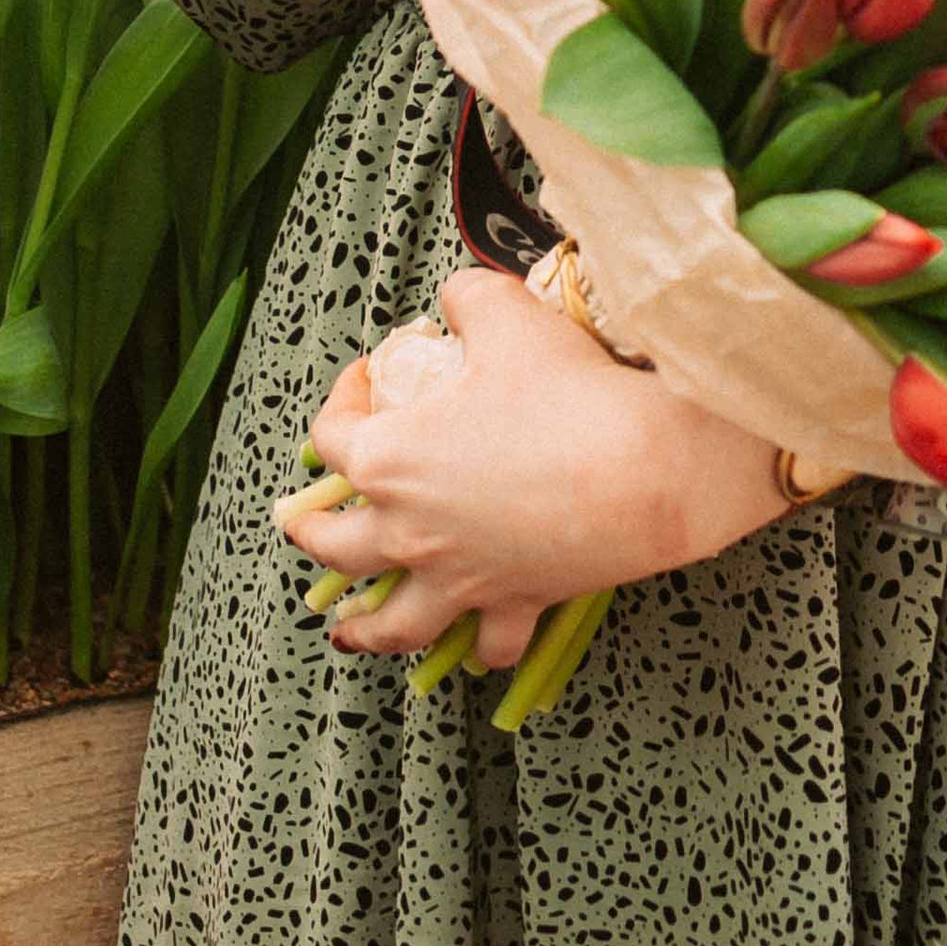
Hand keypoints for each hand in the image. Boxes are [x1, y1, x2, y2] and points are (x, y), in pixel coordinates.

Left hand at [276, 269, 789, 666]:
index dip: (340, 399)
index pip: (332, 438)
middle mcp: (411, 531)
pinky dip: (478, 646)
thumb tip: (453, 302)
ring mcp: (460, 577)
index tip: (367, 377)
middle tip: (300, 520)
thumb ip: (466, 299)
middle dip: (310, 529)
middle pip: (334, 544)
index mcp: (390, 461)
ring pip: (391, 622)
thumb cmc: (569, 391)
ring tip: (347, 629)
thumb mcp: (506, 314)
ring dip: (364, 626)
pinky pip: (488, 641)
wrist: (646, 469)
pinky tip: (472, 646)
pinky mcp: (515, 602)